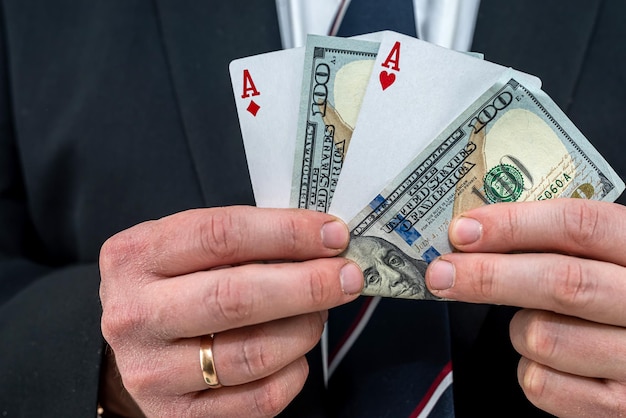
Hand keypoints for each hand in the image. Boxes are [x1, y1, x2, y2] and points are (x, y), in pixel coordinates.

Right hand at [99, 206, 361, 416]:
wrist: (135, 345)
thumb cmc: (174, 286)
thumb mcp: (186, 248)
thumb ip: (242, 239)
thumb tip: (321, 242)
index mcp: (136, 256)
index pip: (222, 235)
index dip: (287, 232)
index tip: (333, 234)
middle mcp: (135, 315)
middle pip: (236, 297)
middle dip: (307, 284)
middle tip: (347, 276)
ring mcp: (152, 372)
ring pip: (252, 354)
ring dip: (305, 329)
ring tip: (320, 313)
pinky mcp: (178, 416)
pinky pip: (258, 400)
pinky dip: (293, 373)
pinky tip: (296, 353)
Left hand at [426, 199, 625, 416]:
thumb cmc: (619, 299)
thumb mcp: (609, 259)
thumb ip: (562, 245)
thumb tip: (478, 236)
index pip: (580, 226)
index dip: (514, 224)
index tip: (465, 230)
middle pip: (560, 282)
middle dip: (488, 274)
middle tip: (442, 272)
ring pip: (542, 336)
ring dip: (520, 329)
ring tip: (540, 323)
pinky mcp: (618, 406)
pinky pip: (541, 383)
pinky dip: (530, 369)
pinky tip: (553, 361)